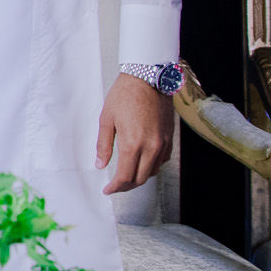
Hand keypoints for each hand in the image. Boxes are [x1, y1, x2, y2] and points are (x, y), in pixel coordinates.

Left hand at [96, 72, 175, 194]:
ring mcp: (163, 143)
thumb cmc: (124, 96)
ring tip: (126, 176)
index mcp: (133, 144)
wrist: (149, 79)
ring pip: (152, 171)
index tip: (108, 190)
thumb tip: (100, 165)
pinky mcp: (169, 138)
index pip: (125, 176)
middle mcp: (151, 147)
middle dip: (127, 186)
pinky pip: (162, 160)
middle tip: (115, 186)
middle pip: (140, 178)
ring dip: (139, 177)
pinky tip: (142, 163)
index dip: (116, 187)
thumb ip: (103, 145)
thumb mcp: (106, 119)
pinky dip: (151, 166)